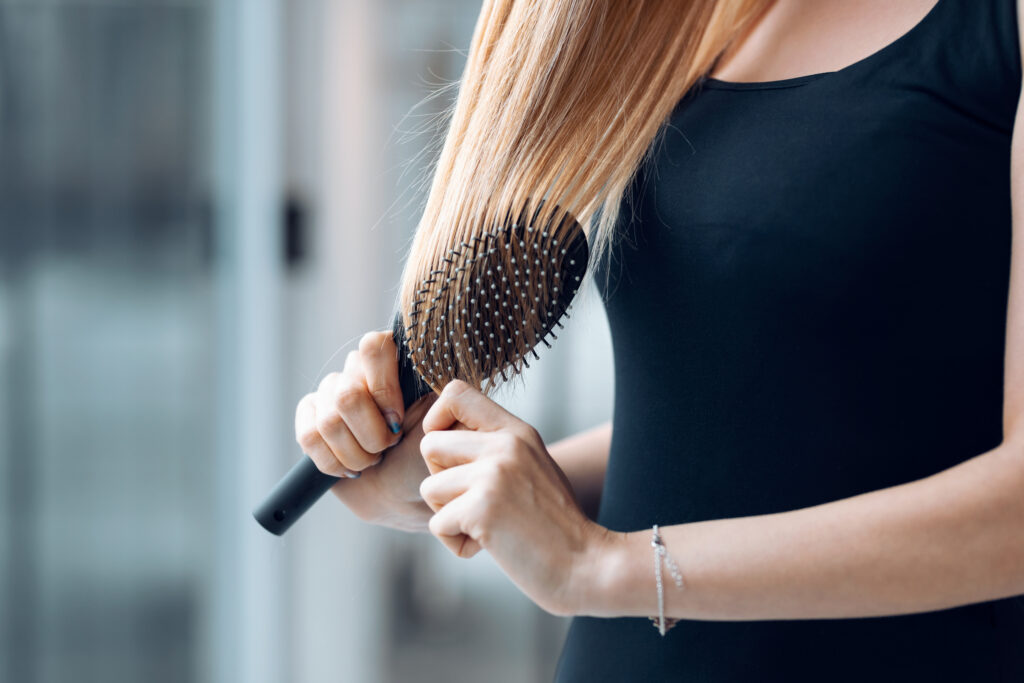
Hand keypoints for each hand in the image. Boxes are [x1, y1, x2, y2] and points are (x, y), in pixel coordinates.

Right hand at [294, 330, 436, 532]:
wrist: (404, 493)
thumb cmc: (427, 457)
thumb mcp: (445, 426)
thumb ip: (442, 395)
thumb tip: (435, 372)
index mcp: (395, 361)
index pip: (373, 347)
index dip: (383, 390)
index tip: (399, 422)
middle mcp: (359, 370)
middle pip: (346, 394)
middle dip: (371, 435)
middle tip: (388, 446)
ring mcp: (330, 392)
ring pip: (327, 421)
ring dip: (355, 453)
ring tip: (373, 460)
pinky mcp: (310, 418)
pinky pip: (308, 436)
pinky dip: (332, 461)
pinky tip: (351, 466)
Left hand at [417, 380, 611, 615]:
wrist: (587, 564)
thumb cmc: (555, 525)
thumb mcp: (533, 467)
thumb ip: (497, 449)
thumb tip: (440, 439)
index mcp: (517, 431)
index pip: (455, 393)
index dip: (437, 421)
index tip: (448, 453)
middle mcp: (505, 445)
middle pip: (430, 445)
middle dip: (441, 480)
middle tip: (474, 502)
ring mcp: (494, 474)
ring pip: (429, 488)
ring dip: (449, 516)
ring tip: (488, 526)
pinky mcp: (482, 508)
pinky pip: (438, 524)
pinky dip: (457, 543)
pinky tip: (491, 545)